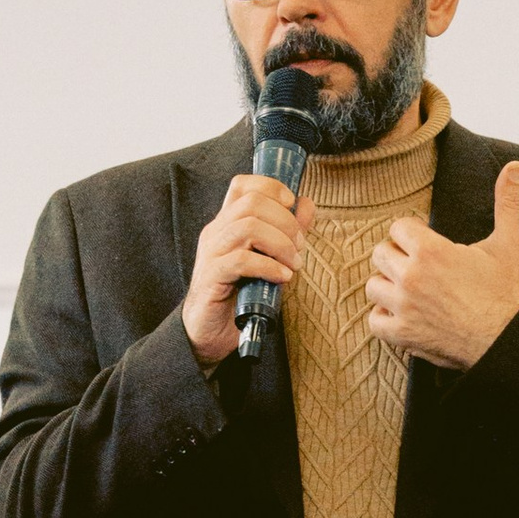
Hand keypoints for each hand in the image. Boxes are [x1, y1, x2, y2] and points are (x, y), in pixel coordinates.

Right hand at [182, 171, 315, 368]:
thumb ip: (287, 231)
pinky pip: (242, 260)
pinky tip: (282, 277)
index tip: (292, 205)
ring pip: (248, 227)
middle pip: (252, 202)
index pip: (243, 185)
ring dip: (281, 244)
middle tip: (300, 247)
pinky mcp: (212, 276)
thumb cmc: (240, 295)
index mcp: (228, 222)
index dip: (270, 187)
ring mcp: (212, 252)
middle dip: (285, 221)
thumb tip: (308, 204)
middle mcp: (216, 231)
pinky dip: (268, 266)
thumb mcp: (269, 258)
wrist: (210, 333)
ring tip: (294, 264)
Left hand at [365, 161, 518, 369]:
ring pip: (373, 286)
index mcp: (430, 251)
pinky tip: (403, 314)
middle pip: (381, 254)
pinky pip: (374, 321)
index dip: (413, 235)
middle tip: (421, 268)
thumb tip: (516, 166)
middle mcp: (411, 278)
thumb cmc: (508, 293)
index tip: (428, 246)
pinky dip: (384, 319)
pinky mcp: (403, 336)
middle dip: (398, 258)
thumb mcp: (510, 243)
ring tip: (410, 290)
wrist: (508, 342)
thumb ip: (507, 202)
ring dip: (388, 287)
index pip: (398, 227)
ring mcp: (404, 308)